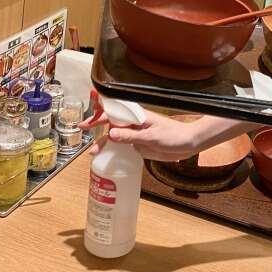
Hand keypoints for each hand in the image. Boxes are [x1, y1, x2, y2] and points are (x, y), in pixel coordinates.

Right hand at [80, 109, 203, 161]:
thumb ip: (132, 136)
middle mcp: (135, 125)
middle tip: (82, 131)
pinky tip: (106, 158)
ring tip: (92, 153)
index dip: (100, 116)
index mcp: (138, 117)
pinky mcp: (140, 146)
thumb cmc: (174, 135)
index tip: (88, 122)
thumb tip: (111, 134)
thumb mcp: (152, 136)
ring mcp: (136, 135)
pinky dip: (113, 151)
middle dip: (97, 127)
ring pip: (115, 137)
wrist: (189, 144)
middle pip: (112, 124)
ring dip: (104, 143)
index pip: (115, 113)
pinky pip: (123, 147)